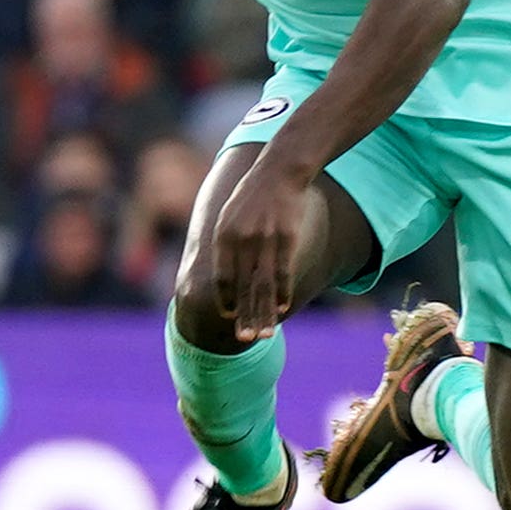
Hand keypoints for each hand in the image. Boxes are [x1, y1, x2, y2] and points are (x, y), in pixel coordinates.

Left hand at [211, 158, 314, 342]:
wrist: (279, 170)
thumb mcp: (229, 216)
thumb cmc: (252, 196)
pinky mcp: (287, 237)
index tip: (229, 316)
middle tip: (244, 338)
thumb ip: (226, 245)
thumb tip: (224, 276)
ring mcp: (266, 239)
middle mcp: (243, 240)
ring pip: (264, 285)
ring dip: (264, 312)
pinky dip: (282, 292)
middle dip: (244, 315)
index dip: (226, 298)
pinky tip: (282, 309)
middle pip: (243, 286)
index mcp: (224, 236)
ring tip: (264, 334)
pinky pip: (284, 271)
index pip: (223, 277)